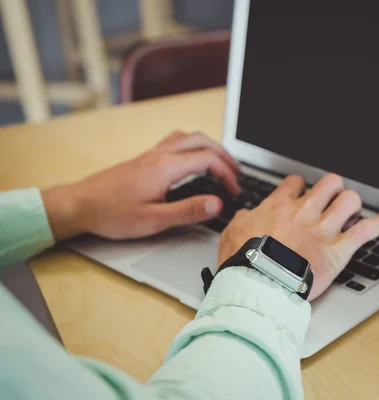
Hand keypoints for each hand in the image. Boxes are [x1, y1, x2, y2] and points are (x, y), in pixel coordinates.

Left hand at [42, 131, 240, 240]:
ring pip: (188, 137)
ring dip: (208, 146)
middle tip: (236, 172)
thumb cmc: (111, 213)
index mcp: (166, 167)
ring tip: (219, 162)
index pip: (208, 160)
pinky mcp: (143, 159)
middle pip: (201, 141)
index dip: (227, 173)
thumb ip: (188, 211)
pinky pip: (175, 142)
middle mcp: (160, 155)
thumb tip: (216, 203)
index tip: (234, 190)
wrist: (78, 205)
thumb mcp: (154, 220)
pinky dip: (192, 146)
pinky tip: (190, 161)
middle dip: (224, 154)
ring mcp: (150, 155)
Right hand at [218, 174, 378, 300]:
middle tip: (330, 199)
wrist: (257, 283)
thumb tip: (250, 215)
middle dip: (332, 188)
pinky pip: (366, 231)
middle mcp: (304, 212)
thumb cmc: (243, 261)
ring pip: (349, 200)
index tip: (301, 193)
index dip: (301, 186)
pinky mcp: (338, 251)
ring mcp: (323, 230)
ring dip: (351, 204)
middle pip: (328, 183)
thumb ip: (246, 218)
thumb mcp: (232, 232)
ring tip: (350, 212)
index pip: (295, 183)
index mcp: (279, 206)